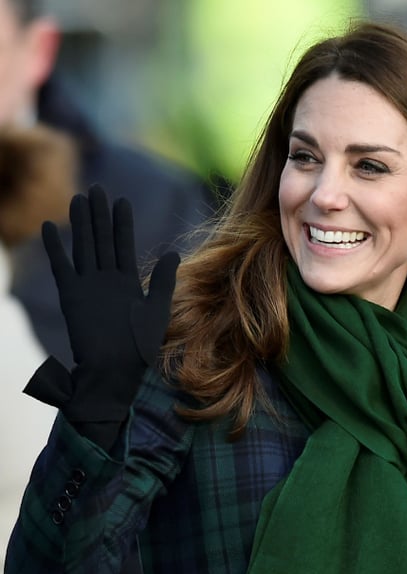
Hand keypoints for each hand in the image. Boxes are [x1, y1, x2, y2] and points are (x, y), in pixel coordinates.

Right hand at [40, 184, 178, 423]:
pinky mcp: (70, 296)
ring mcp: (87, 286)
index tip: (121, 201)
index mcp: (126, 283)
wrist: (115, 370)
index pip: (123, 245)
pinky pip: (61, 266)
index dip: (122, 224)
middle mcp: (106, 281)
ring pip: (83, 247)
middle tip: (96, 188)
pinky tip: (51, 227)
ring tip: (78, 199)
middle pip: (101, 240)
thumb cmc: (139, 348)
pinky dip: (55, 248)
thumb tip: (173, 253)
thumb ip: (162, 281)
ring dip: (80, 223)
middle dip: (100, 215)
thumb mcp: (157, 310)